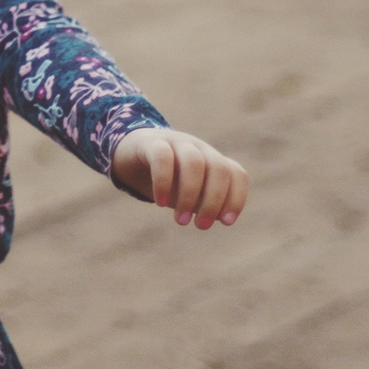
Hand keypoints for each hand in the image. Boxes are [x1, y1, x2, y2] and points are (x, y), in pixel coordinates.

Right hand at [111, 126, 248, 227]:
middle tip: (201, 226)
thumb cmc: (168, 179)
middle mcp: (199, 148)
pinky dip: (164, 182)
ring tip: (181, 221)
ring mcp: (177, 142)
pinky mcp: (152, 142)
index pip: (236, 174)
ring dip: (190, 195)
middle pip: (218, 169)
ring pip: (193, 163)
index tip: (226, 222)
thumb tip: (221, 217)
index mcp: (212, 160)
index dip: (236, 198)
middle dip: (213, 201)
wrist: (132, 152)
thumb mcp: (189, 194)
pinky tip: (160, 203)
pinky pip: (163, 158)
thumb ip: (205, 203)